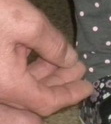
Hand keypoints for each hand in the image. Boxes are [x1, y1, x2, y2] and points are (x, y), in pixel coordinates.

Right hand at [0, 0, 92, 115]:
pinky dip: (29, 67)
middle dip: (61, 83)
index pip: (46, 101)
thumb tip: (70, 60)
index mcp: (7, 83)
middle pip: (33, 96)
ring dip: (46, 74)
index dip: (71, 95)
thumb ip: (53, 45)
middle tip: (82, 71)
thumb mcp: (28, 22)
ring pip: (21, 85)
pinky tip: (42, 53)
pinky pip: (10, 75)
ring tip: (68, 61)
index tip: (90, 87)